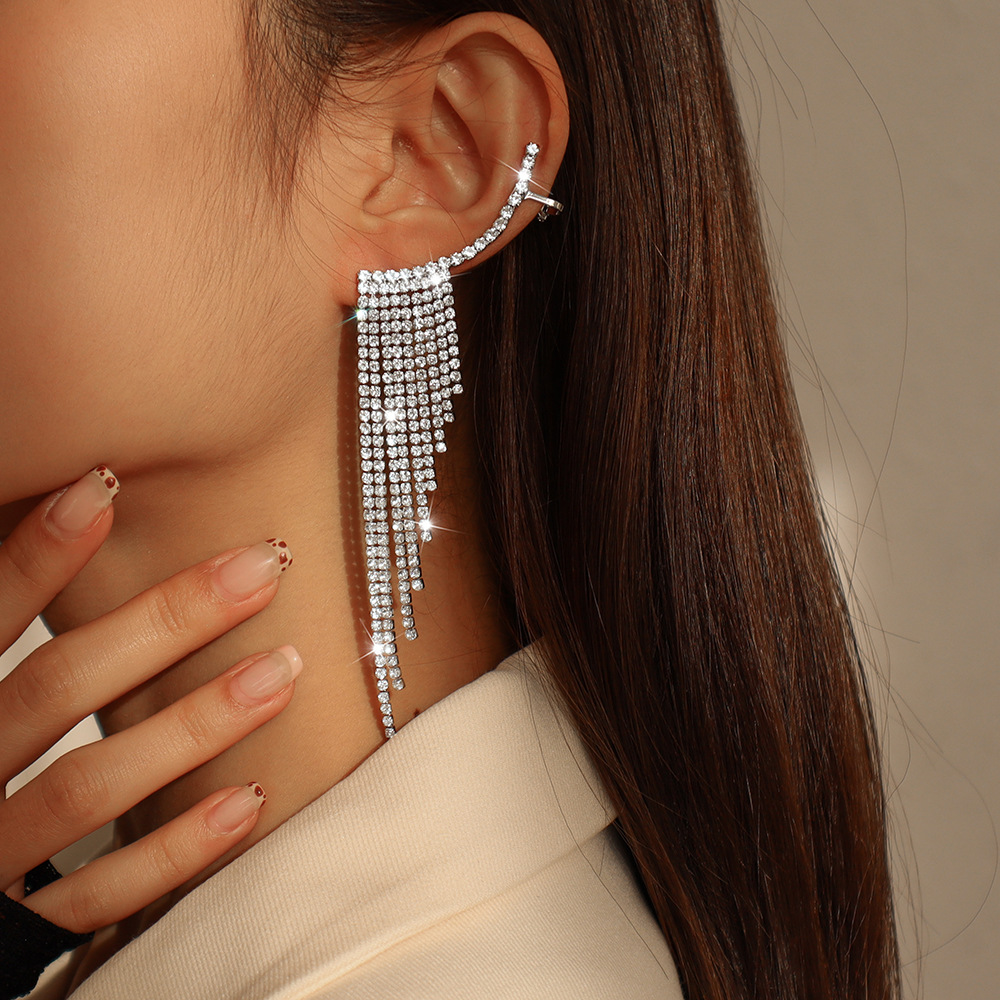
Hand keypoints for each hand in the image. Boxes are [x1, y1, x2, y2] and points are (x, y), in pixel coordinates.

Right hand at [0, 467, 298, 935]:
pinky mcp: (14, 931)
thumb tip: (82, 515)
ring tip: (283, 670)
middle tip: (262, 566)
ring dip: (193, 726)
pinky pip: (98, 895)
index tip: (106, 483)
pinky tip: (250, 801)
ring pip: (89, 786)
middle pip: (56, 688)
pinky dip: (174, 849)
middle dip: (164, 622)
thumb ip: (14, 649)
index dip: (37, 557)